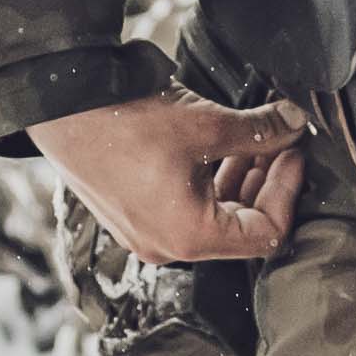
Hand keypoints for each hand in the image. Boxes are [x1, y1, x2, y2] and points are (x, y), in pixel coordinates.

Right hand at [32, 89, 310, 266]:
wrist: (60, 108)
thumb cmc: (124, 122)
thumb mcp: (206, 125)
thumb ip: (259, 131)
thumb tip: (296, 124)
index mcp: (189, 237)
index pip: (266, 234)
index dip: (288, 190)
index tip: (294, 153)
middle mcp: (167, 247)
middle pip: (240, 229)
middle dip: (265, 184)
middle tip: (280, 144)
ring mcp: (147, 234)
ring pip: (213, 218)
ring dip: (239, 181)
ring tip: (253, 140)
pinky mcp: (132, 216)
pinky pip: (185, 209)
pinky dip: (209, 183)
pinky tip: (219, 147)